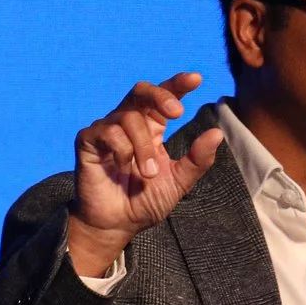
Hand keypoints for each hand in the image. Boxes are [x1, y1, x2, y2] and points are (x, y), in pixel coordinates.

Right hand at [67, 72, 225, 275]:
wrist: (118, 224)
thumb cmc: (145, 201)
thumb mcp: (179, 182)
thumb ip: (197, 160)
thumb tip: (217, 133)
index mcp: (152, 128)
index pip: (164, 97)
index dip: (178, 84)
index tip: (196, 79)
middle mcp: (128, 124)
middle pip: (140, 91)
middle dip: (160, 96)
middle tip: (176, 114)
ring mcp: (107, 131)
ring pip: (128, 117)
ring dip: (143, 146)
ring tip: (148, 173)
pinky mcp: (88, 142)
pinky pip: (107, 132)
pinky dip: (121, 150)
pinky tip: (122, 167)